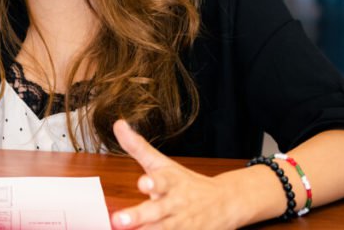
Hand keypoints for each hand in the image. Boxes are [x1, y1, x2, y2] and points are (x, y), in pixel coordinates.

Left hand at [110, 120, 240, 228]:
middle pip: (157, 211)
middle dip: (138, 216)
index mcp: (171, 183)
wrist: (225, 203)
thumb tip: (118, 124)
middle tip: (119, 220)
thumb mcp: (163, 164)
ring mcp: (183, 225)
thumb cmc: (186, 183)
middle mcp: (176, 205)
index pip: (162, 181)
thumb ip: (139, 148)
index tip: (143, 183)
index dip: (153, 182)